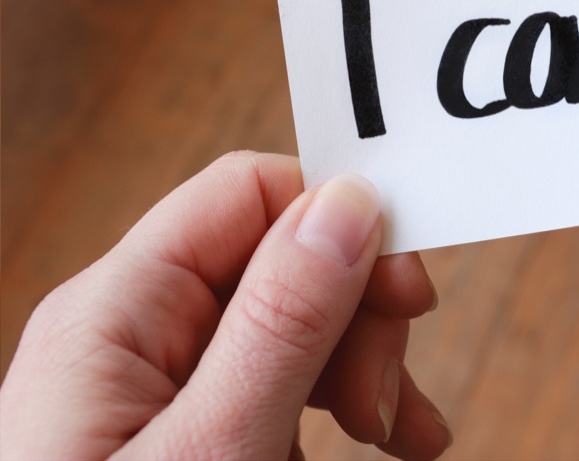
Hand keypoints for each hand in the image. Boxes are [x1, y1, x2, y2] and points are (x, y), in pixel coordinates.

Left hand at [0, 151, 451, 459]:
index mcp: (119, 310)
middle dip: (360, 317)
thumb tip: (348, 202)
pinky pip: (286, 381)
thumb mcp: (212, 452)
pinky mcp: (194, 430)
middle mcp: (138, 332)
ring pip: (300, 319)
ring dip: (366, 367)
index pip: (253, 193)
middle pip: (287, 256)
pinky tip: (380, 444)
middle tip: (388, 406)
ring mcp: (166, 385)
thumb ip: (280, 321)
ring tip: (401, 438)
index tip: (409, 299)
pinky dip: (344, 405)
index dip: (342, 224)